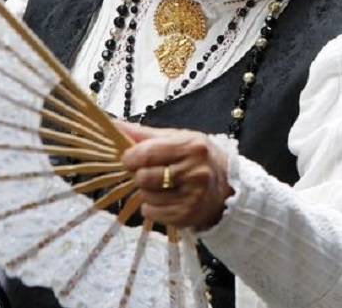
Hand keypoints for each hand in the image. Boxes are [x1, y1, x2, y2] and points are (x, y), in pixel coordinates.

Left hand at [118, 122, 233, 229]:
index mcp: (192, 147)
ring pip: (146, 196)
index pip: (147, 153)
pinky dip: (152, 207)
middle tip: (151, 172)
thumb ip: (145, 133)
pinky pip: (150, 213)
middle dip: (140, 175)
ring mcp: (192, 197)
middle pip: (143, 177)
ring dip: (147, 192)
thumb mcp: (178, 138)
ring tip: (163, 186)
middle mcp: (195, 172)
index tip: (130, 158)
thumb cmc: (197, 158)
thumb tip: (114, 125)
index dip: (130, 157)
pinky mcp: (186, 216)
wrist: (227, 187)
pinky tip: (166, 200)